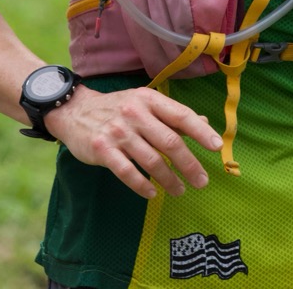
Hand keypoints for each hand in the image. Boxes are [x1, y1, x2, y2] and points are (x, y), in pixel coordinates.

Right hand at [44, 83, 222, 199]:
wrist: (75, 110)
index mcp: (149, 99)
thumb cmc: (117, 108)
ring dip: (169, 179)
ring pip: (151, 160)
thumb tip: (203, 123)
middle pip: (169, 141)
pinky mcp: (103, 150)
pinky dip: (142, 185)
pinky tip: (152, 193)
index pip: (180, 115)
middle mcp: (135, 114)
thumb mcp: (145, 103)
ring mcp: (118, 132)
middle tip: (202, 181)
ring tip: (180, 190)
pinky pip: (127, 172)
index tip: (216, 146)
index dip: (200, 131)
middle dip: (189, 164)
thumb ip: (172, 114)